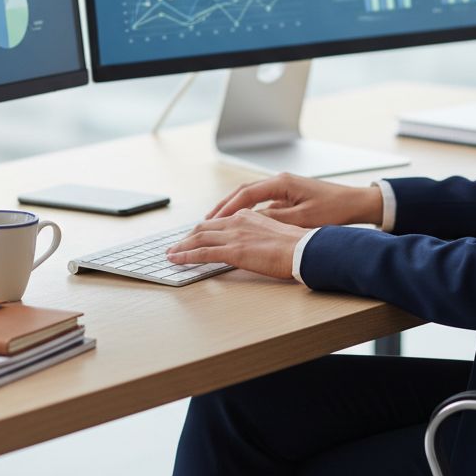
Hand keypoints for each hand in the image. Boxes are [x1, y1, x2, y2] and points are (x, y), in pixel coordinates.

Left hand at [166, 209, 307, 279]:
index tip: (192, 237)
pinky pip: (203, 253)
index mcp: (247, 216)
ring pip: (198, 238)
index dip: (201, 230)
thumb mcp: (274, 232)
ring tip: (171, 254)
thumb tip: (250, 244)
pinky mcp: (233, 251)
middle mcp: (237, 221)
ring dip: (181, 247)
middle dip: (186, 238)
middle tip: (176, 246)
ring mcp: (234, 235)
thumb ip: (257, 234)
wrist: (304, 249)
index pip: (217, 222)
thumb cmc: (296, 245)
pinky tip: (177, 260)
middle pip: (203, 228)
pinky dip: (186, 256)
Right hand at [206, 172, 382, 229]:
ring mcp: (283, 187)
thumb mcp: (303, 219)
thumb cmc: (335, 209)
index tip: (212, 220)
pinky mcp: (288, 195)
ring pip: (250, 196)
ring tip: (216, 221)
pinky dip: (247, 210)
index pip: (245, 194)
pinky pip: (261, 201)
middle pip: (243, 192)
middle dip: (223, 206)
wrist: (357, 203)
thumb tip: (251, 222)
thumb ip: (276, 219)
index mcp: (281, 183)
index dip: (227, 208)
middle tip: (205, 220)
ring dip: (233, 208)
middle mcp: (279, 181)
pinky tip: (240, 222)